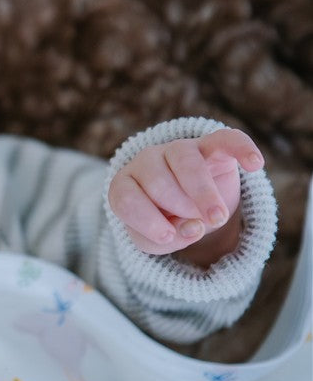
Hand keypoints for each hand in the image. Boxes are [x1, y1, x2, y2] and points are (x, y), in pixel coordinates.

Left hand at [108, 128, 263, 266]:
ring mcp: (178, 149)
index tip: (167, 237)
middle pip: (158, 183)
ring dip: (203, 194)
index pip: (126, 199)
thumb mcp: (159, 241)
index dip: (147, 220)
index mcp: (125, 185)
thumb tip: (195, 227)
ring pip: (187, 164)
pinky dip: (241, 149)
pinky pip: (226, 139)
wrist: (189, 209)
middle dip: (178, 208)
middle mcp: (147, 161)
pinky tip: (255, 164)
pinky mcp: (211, 145)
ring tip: (217, 218)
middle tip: (196, 223)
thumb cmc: (166, 223)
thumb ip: (169, 238)